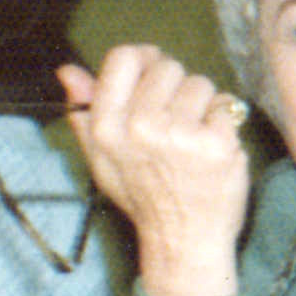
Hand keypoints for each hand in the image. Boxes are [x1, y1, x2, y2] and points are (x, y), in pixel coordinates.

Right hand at [58, 48, 252, 295]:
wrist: (183, 239)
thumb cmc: (143, 196)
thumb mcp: (102, 158)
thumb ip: (85, 112)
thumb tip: (68, 71)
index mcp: (106, 126)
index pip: (124, 57)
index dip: (146, 60)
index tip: (156, 76)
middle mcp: (139, 126)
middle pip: (168, 67)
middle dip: (177, 88)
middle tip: (176, 122)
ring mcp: (179, 134)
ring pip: (201, 83)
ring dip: (203, 105)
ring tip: (194, 138)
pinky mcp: (216, 142)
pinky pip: (227, 104)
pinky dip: (226, 121)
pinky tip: (214, 146)